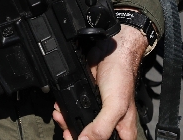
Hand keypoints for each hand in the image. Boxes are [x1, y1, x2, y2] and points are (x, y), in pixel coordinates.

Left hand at [53, 24, 148, 139]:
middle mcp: (110, 124)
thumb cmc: (121, 77)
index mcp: (122, 130)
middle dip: (75, 135)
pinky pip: (74, 111)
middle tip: (66, 132)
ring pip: (80, 126)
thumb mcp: (115, 106)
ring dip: (67, 124)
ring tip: (60, 117)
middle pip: (91, 138)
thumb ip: (101, 127)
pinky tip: (60, 109)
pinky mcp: (86, 101)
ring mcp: (97, 112)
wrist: (111, 52)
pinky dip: (65, 111)